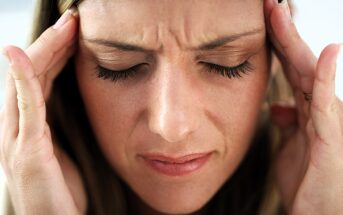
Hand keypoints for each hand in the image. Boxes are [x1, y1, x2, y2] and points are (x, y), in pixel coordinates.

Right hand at [0, 8, 85, 213]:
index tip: (76, 31)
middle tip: (72, 19)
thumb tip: (73, 101)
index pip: (43, 77)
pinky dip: (20, 80)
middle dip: (53, 44)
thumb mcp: (63, 153)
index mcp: (33, 126)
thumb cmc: (63, 193)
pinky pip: (23, 109)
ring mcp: (17, 140)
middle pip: (33, 73)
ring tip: (63, 27)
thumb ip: (62, 126)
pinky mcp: (25, 153)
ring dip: (43, 51)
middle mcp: (18, 127)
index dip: (57, 51)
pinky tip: (19, 54)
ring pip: (26, 83)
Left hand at [264, 0, 342, 213]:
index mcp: (305, 108)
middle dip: (283, 32)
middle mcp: (318, 107)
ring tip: (281, 13)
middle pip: (298, 62)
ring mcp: (328, 119)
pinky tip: (328, 51)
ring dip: (296, 43)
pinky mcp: (332, 136)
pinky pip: (328, 102)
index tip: (261, 19)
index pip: (290, 67)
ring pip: (312, 73)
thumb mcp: (289, 147)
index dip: (277, 42)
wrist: (318, 213)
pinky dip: (328, 77)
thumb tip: (278, 107)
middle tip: (269, 4)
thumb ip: (287, 124)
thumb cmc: (307, 181)